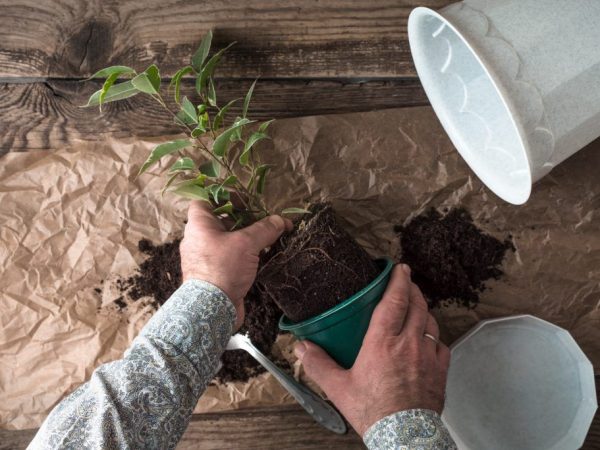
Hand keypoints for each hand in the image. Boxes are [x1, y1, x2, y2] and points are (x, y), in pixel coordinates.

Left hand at [180, 201, 290, 328]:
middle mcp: (197, 240)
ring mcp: (204, 258)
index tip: (243, 202)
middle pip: (219, 221)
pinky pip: (228, 258)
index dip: (222, 198)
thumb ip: (265, 229)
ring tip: (265, 238)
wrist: (212, 309)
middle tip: (260, 220)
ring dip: (244, 238)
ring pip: (225, 241)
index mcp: (199, 226)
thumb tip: (281, 220)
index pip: (204, 202)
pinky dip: (242, 255)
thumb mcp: (247, 244)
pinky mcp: (212, 274)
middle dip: (241, 219)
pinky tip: (259, 258)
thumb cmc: (223, 268)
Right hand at [294, 264, 449, 436]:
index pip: (395, 300)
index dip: (398, 280)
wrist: (403, 435)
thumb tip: (302, 348)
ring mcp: (427, 355)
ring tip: (416, 307)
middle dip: (412, 288)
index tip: (399, 269)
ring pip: (430, 321)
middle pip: (417, 304)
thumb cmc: (374, 411)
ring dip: (423, 309)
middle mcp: (408, 343)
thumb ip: (318, 364)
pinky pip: (441, 343)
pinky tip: (427, 339)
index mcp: (383, 342)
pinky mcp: (440, 370)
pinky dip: (434, 336)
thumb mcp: (339, 387)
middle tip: (407, 282)